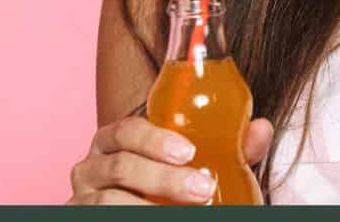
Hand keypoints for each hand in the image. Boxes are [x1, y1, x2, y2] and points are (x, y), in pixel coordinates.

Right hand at [67, 115, 274, 204]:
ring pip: (108, 201)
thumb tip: (260, 128)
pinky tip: (160, 218)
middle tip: (201, 189)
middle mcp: (92, 166)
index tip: (189, 152)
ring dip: (149, 207)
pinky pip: (99, 219)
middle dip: (163, 179)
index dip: (154, 138)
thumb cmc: (171, 188)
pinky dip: (133, 218)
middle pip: (120, 166)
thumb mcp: (201, 165)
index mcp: (116, 140)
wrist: (157, 211)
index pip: (126, 129)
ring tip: (188, 212)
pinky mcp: (79, 218)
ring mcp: (83, 198)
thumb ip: (229, 147)